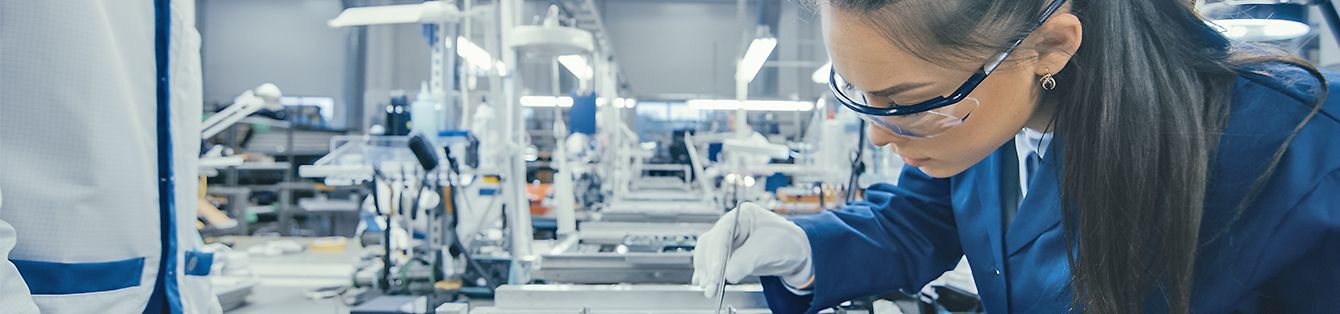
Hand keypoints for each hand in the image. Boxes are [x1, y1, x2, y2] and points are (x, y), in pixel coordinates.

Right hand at [692, 202, 811, 298]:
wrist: (795, 253)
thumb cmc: (787, 241)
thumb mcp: (770, 249)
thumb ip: (748, 260)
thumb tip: (729, 274)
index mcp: (743, 215)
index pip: (723, 231)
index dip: (717, 252)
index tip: (717, 270)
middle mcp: (732, 226)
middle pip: (712, 244)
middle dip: (711, 266)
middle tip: (712, 284)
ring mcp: (728, 240)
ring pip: (707, 254)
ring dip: (706, 272)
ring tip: (709, 288)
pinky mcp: (728, 255)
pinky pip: (712, 263)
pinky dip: (708, 273)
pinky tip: (704, 282)